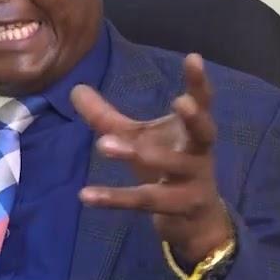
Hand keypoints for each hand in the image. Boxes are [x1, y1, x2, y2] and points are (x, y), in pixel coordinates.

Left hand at [71, 54, 232, 265]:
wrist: (194, 222)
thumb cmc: (168, 169)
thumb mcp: (140, 140)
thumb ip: (109, 118)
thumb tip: (75, 89)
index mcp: (193, 133)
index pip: (202, 103)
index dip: (199, 82)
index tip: (193, 57)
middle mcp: (199, 154)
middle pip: (203, 134)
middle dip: (194, 118)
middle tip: (180, 101)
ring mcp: (192, 183)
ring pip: (169, 167)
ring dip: (138, 155)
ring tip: (103, 144)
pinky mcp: (177, 208)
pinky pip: (144, 201)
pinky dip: (114, 199)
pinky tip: (85, 195)